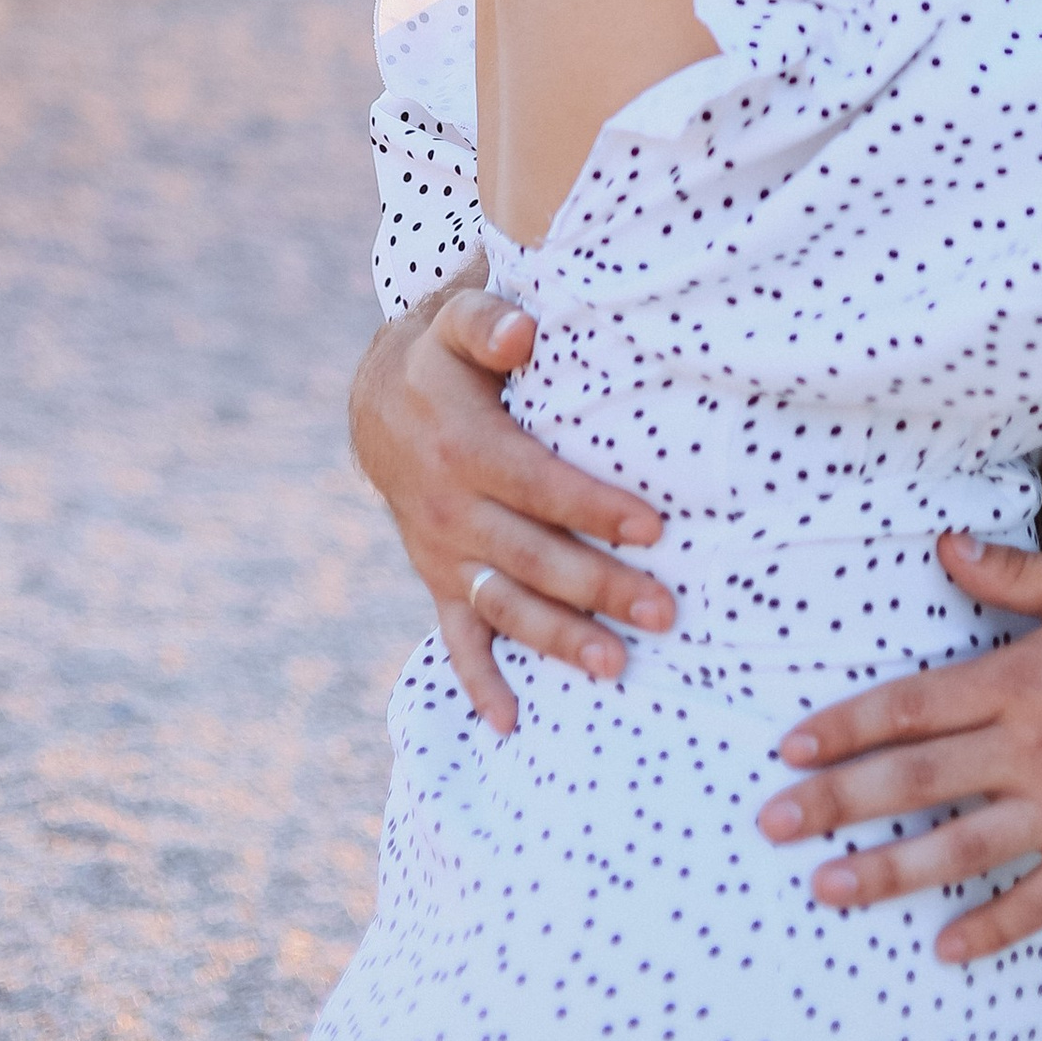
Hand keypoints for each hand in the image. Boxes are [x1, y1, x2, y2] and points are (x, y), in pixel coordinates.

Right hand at [348, 274, 677, 730]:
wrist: (377, 401)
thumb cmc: (443, 354)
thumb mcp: (456, 319)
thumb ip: (487, 320)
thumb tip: (522, 332)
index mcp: (464, 448)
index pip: (539, 486)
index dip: (594, 509)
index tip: (654, 528)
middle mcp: (450, 510)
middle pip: (532, 557)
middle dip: (599, 588)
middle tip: (664, 611)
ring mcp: (442, 553)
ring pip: (503, 606)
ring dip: (558, 640)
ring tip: (615, 666)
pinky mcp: (438, 578)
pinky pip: (456, 637)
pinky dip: (479, 681)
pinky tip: (511, 722)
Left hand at [755, 538, 1041, 959]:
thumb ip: (1013, 573)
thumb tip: (945, 545)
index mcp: (1019, 680)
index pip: (910, 706)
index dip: (845, 727)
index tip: (791, 750)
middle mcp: (1029, 749)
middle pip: (914, 780)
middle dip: (836, 802)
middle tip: (773, 823)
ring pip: (958, 847)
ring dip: (887, 871)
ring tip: (828, 889)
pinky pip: (1034, 902)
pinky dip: (989, 928)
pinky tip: (945, 948)